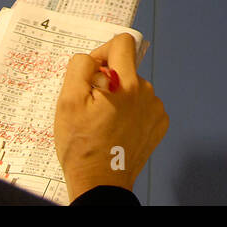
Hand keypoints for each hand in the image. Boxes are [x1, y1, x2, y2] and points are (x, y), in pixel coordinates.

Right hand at [54, 33, 168, 200]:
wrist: (100, 183)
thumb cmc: (82, 146)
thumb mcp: (68, 101)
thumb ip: (80, 68)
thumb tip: (94, 59)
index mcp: (127, 84)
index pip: (122, 43)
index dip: (102, 52)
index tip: (92, 72)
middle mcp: (147, 92)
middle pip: (126, 68)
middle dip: (108, 80)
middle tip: (92, 106)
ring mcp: (155, 110)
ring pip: (133, 88)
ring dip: (119, 97)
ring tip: (104, 122)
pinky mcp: (158, 125)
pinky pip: (143, 106)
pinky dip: (130, 112)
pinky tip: (117, 130)